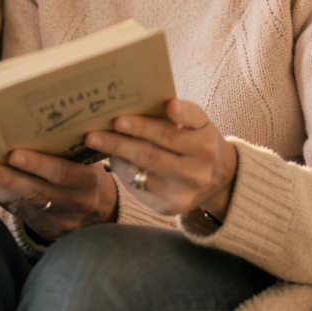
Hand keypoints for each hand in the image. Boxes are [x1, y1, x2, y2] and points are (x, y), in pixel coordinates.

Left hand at [0, 150, 117, 241]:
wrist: (102, 214)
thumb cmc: (89, 176)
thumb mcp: (92, 163)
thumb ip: (74, 149)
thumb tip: (45, 117)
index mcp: (88, 182)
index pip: (63, 173)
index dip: (39, 165)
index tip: (16, 154)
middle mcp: (75, 203)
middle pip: (39, 191)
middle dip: (12, 179)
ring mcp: (60, 220)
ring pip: (26, 204)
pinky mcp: (46, 229)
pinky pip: (20, 212)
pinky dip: (0, 196)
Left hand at [86, 99, 236, 220]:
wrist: (216, 181)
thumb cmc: (195, 141)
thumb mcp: (197, 125)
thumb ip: (178, 113)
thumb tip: (135, 103)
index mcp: (207, 138)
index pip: (193, 122)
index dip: (181, 114)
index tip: (168, 106)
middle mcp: (200, 166)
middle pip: (160, 147)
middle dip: (131, 134)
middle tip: (109, 122)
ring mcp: (186, 189)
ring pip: (146, 167)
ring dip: (118, 151)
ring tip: (95, 139)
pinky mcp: (170, 206)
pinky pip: (140, 185)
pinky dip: (122, 168)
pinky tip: (110, 157)